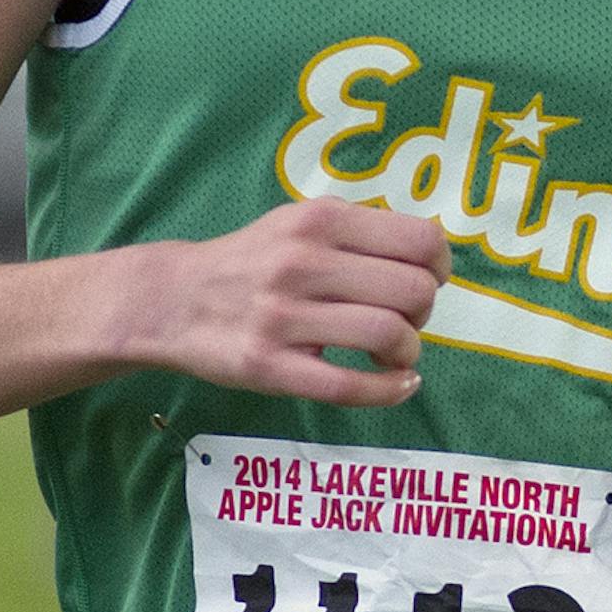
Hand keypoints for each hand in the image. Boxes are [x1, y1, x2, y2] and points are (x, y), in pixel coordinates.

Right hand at [140, 198, 451, 405]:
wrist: (171, 300)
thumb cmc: (252, 261)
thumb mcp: (299, 221)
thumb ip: (358, 230)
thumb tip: (429, 251)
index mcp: (320, 220)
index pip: (421, 240)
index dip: (440, 267)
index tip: (428, 280)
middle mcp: (303, 261)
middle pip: (413, 290)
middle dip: (424, 312)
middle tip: (405, 320)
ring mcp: (285, 316)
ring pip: (388, 335)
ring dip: (407, 352)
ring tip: (392, 355)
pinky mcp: (270, 365)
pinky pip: (349, 386)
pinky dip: (389, 390)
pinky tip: (397, 385)